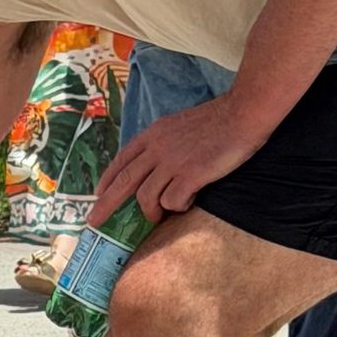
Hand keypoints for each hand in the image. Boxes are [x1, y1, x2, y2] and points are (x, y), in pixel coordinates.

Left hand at [88, 95, 265, 226]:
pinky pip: (172, 201)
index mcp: (153, 134)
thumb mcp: (179, 126)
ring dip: (151, 212)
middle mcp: (157, 148)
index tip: (97, 195)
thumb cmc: (217, 121)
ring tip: (160, 216)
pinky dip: (178, 206)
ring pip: (146, 197)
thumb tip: (153, 166)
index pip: (121, 160)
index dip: (107, 180)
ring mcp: (172, 162)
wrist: (242, 114)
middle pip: (123, 181)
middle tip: (94, 222)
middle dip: (105, 205)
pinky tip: (190, 200)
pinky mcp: (190, 174)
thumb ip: (163, 143)